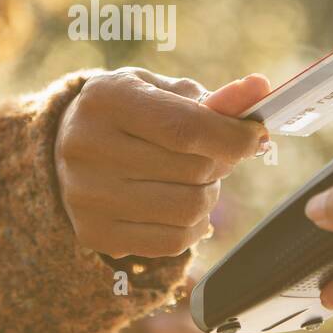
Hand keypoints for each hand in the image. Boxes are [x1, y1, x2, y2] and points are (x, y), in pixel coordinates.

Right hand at [55, 69, 269, 257]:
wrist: (72, 148)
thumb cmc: (133, 113)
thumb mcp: (165, 92)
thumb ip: (214, 97)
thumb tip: (260, 90)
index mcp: (106, 99)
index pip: (185, 127)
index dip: (233, 137)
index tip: (256, 137)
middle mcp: (86, 146)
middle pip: (192, 170)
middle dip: (221, 163)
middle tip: (216, 155)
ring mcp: (86, 195)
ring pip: (187, 210)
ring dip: (210, 196)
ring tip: (198, 181)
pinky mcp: (94, 233)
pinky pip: (172, 242)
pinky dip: (194, 228)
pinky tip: (185, 209)